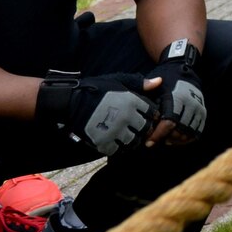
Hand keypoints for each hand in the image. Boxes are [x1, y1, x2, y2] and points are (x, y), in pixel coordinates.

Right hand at [36, 72, 157, 155]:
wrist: (71, 101)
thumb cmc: (96, 88)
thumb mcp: (119, 80)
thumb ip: (140, 83)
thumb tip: (159, 82)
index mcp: (133, 102)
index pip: (152, 112)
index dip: (151, 114)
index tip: (146, 115)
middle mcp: (127, 117)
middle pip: (145, 129)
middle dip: (145, 129)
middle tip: (139, 128)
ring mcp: (115, 131)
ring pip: (133, 141)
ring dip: (133, 140)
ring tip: (128, 136)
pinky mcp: (103, 142)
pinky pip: (117, 150)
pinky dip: (119, 148)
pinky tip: (116, 142)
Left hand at [145, 43, 205, 145]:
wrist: (183, 67)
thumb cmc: (164, 79)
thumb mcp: (152, 87)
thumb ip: (146, 101)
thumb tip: (138, 116)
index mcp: (176, 98)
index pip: (168, 123)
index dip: (158, 135)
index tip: (148, 143)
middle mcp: (190, 103)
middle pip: (179, 131)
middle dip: (166, 138)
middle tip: (155, 140)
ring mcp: (198, 107)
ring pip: (189, 132)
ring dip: (176, 140)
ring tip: (165, 139)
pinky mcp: (203, 111)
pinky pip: (198, 130)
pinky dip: (187, 137)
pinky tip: (177, 138)